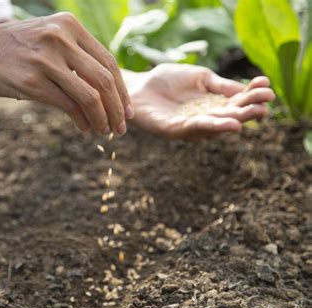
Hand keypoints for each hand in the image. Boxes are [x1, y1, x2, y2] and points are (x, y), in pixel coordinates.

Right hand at [0, 13, 133, 134]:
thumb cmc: (16, 49)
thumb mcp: (49, 38)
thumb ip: (76, 54)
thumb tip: (106, 86)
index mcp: (69, 26)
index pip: (108, 61)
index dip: (122, 89)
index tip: (127, 110)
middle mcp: (60, 39)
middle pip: (104, 79)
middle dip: (117, 108)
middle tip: (122, 127)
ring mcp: (46, 60)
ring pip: (90, 96)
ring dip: (103, 119)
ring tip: (106, 131)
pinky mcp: (33, 82)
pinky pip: (68, 105)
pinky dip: (82, 121)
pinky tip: (86, 129)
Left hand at [126, 64, 274, 140]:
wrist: (138, 85)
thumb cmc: (168, 80)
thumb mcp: (200, 77)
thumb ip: (220, 85)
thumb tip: (246, 89)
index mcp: (213, 104)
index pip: (237, 101)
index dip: (252, 94)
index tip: (266, 85)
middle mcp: (205, 118)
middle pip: (230, 116)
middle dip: (248, 111)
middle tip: (265, 105)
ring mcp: (190, 126)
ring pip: (214, 126)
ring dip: (232, 121)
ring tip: (248, 117)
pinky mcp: (173, 130)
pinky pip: (193, 128)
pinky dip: (210, 126)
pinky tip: (226, 123)